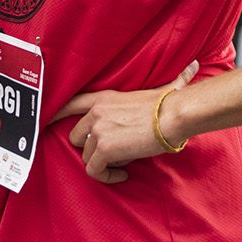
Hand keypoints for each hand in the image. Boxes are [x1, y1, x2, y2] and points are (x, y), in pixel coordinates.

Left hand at [53, 59, 198, 183]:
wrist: (172, 117)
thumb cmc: (171, 104)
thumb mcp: (161, 89)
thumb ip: (172, 79)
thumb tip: (195, 64)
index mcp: (102, 98)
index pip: (69, 103)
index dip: (55, 113)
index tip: (46, 122)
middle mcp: (94, 113)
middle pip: (76, 137)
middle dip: (91, 148)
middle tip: (113, 153)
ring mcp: (97, 130)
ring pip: (86, 156)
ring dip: (103, 163)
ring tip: (122, 162)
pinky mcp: (103, 149)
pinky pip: (94, 171)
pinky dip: (107, 177)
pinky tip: (122, 174)